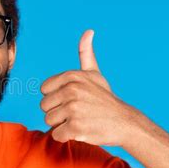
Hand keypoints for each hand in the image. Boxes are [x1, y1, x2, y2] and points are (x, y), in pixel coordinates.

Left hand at [39, 30, 142, 146]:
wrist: (125, 123)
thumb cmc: (105, 99)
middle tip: (76, 112)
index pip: (43, 90)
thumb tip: (88, 31)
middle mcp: (72, 90)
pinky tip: (81, 130)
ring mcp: (73, 109)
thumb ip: (85, 53)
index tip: (72, 99)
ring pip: (48, 121)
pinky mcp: (76, 128)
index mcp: (72, 76)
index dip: (55, 97)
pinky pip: (56, 134)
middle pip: (44, 106)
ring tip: (79, 120)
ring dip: (61, 124)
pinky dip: (67, 136)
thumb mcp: (94, 74)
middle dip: (57, 112)